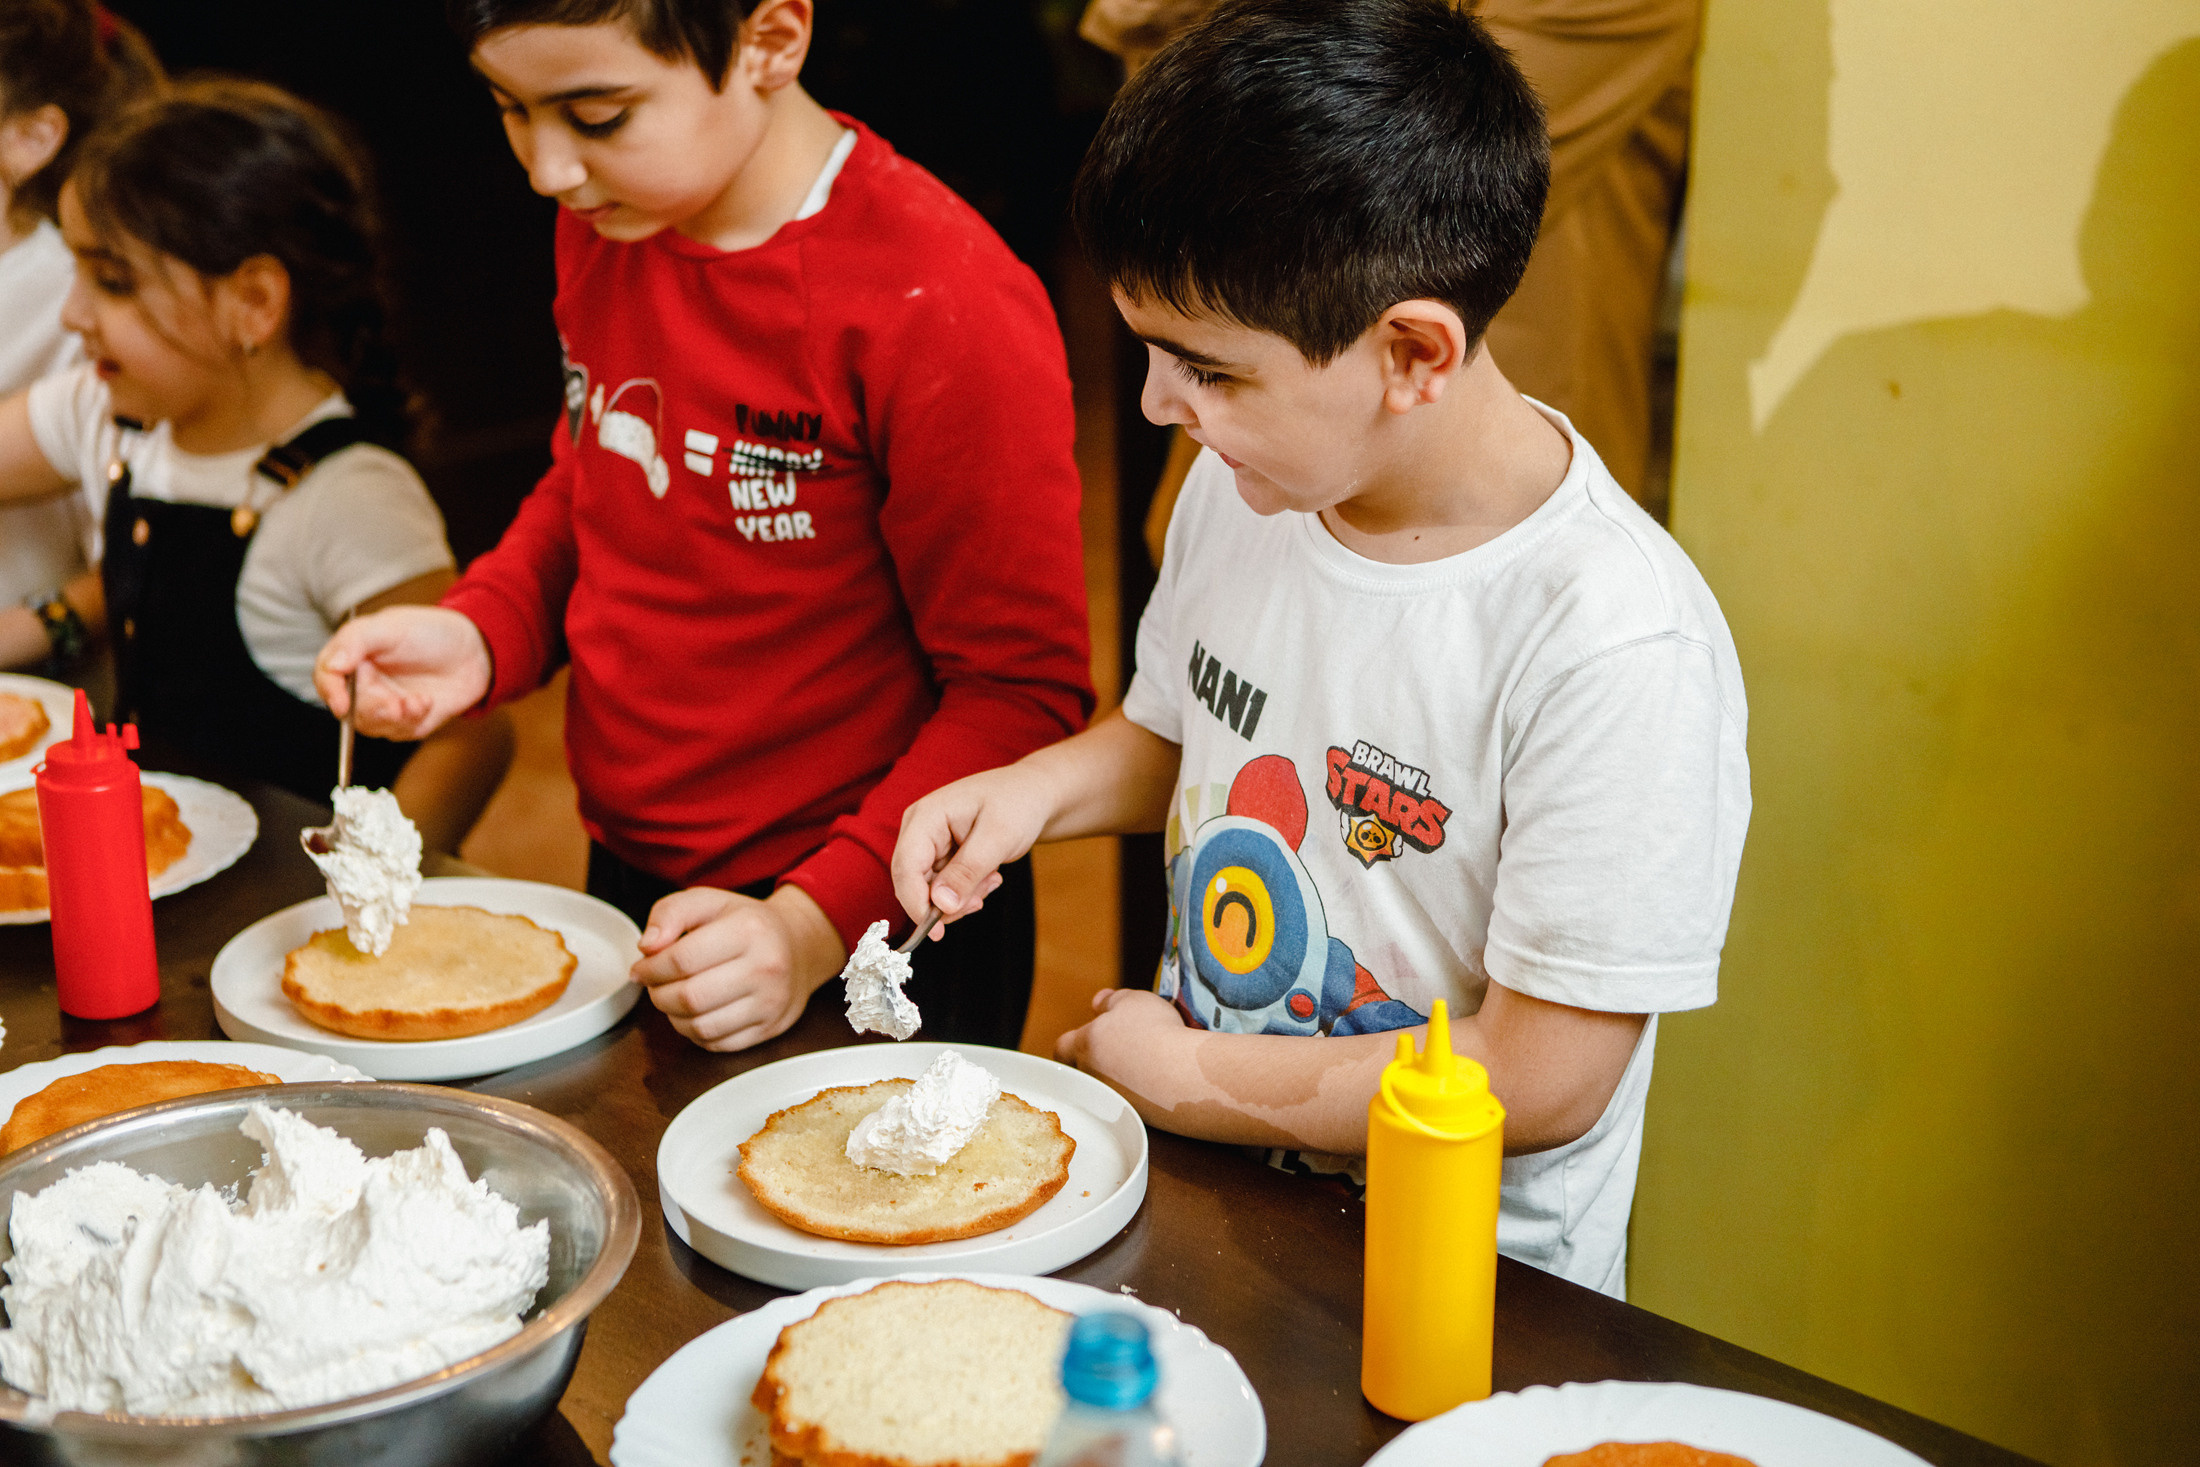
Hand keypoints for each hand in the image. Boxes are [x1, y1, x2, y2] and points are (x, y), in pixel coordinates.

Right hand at [314, 606, 491, 739]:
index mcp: (352, 658)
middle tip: (394, 704)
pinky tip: (426, 702)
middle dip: (371, 708)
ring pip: (370, 725)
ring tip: (417, 702)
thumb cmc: (430, 632)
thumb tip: (332, 665)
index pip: (326, 677)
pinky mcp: (405, 722)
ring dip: (393, 717)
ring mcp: (383, 705)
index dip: (329, 691)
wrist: (474, 651)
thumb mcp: (390, 626)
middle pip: (347, 708)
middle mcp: (363, 684)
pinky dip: (412, 720)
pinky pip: (398, 732)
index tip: (342, 702)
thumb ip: (355, 641)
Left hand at [630, 884, 845, 1050]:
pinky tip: (694, 1013)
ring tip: (672, 998)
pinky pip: (717, 1043)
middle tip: (653, 985)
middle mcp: (766, 967)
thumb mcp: (709, 902)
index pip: (682, 959)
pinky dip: (695, 1032)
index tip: (641, 968)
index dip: (651, 968)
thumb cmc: (747, 924)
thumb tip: (648, 946)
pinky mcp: (770, 1028)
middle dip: (658, 994)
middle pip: (689, 997)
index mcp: (749, 930)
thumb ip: (670, 913)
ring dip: (673, 1016)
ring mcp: (771, 1002)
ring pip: (700, 1026)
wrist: (799, 946)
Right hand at [891, 762, 1053, 935]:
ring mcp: (929, 843)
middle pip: (913, 883)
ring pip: (930, 891)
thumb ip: (967, 871)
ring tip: (991, 878)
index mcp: (926, 816)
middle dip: (946, 901)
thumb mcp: (998, 837)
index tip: (937, 932)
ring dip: (962, 896)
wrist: (1033, 793)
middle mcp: (919, 830)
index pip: (905, 867)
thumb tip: (940, 905)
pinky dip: (966, 891)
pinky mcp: (940, 855)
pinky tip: (989, 875)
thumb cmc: (1017, 803)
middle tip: (980, 900)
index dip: (916, 903)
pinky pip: (944, 888)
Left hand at [1055, 988, 1192, 1099]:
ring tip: (1142, 1065)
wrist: (1182, 1074)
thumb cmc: (1154, 1031)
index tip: (1088, 1037)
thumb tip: (1097, 1003)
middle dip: (1094, 1062)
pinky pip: (1128, 1103)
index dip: (1071, 1042)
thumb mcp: (1132, 1000)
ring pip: (1104, 1089)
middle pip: (1080, 1071)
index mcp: (1084, 1045)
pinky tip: (1157, 1082)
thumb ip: (1110, 1000)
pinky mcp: (1133, 1117)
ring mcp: (1110, 1100)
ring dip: (1117, 1079)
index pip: (1061, 1048)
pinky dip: (1138, 1094)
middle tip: (1116, 1051)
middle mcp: (1091, 1076)